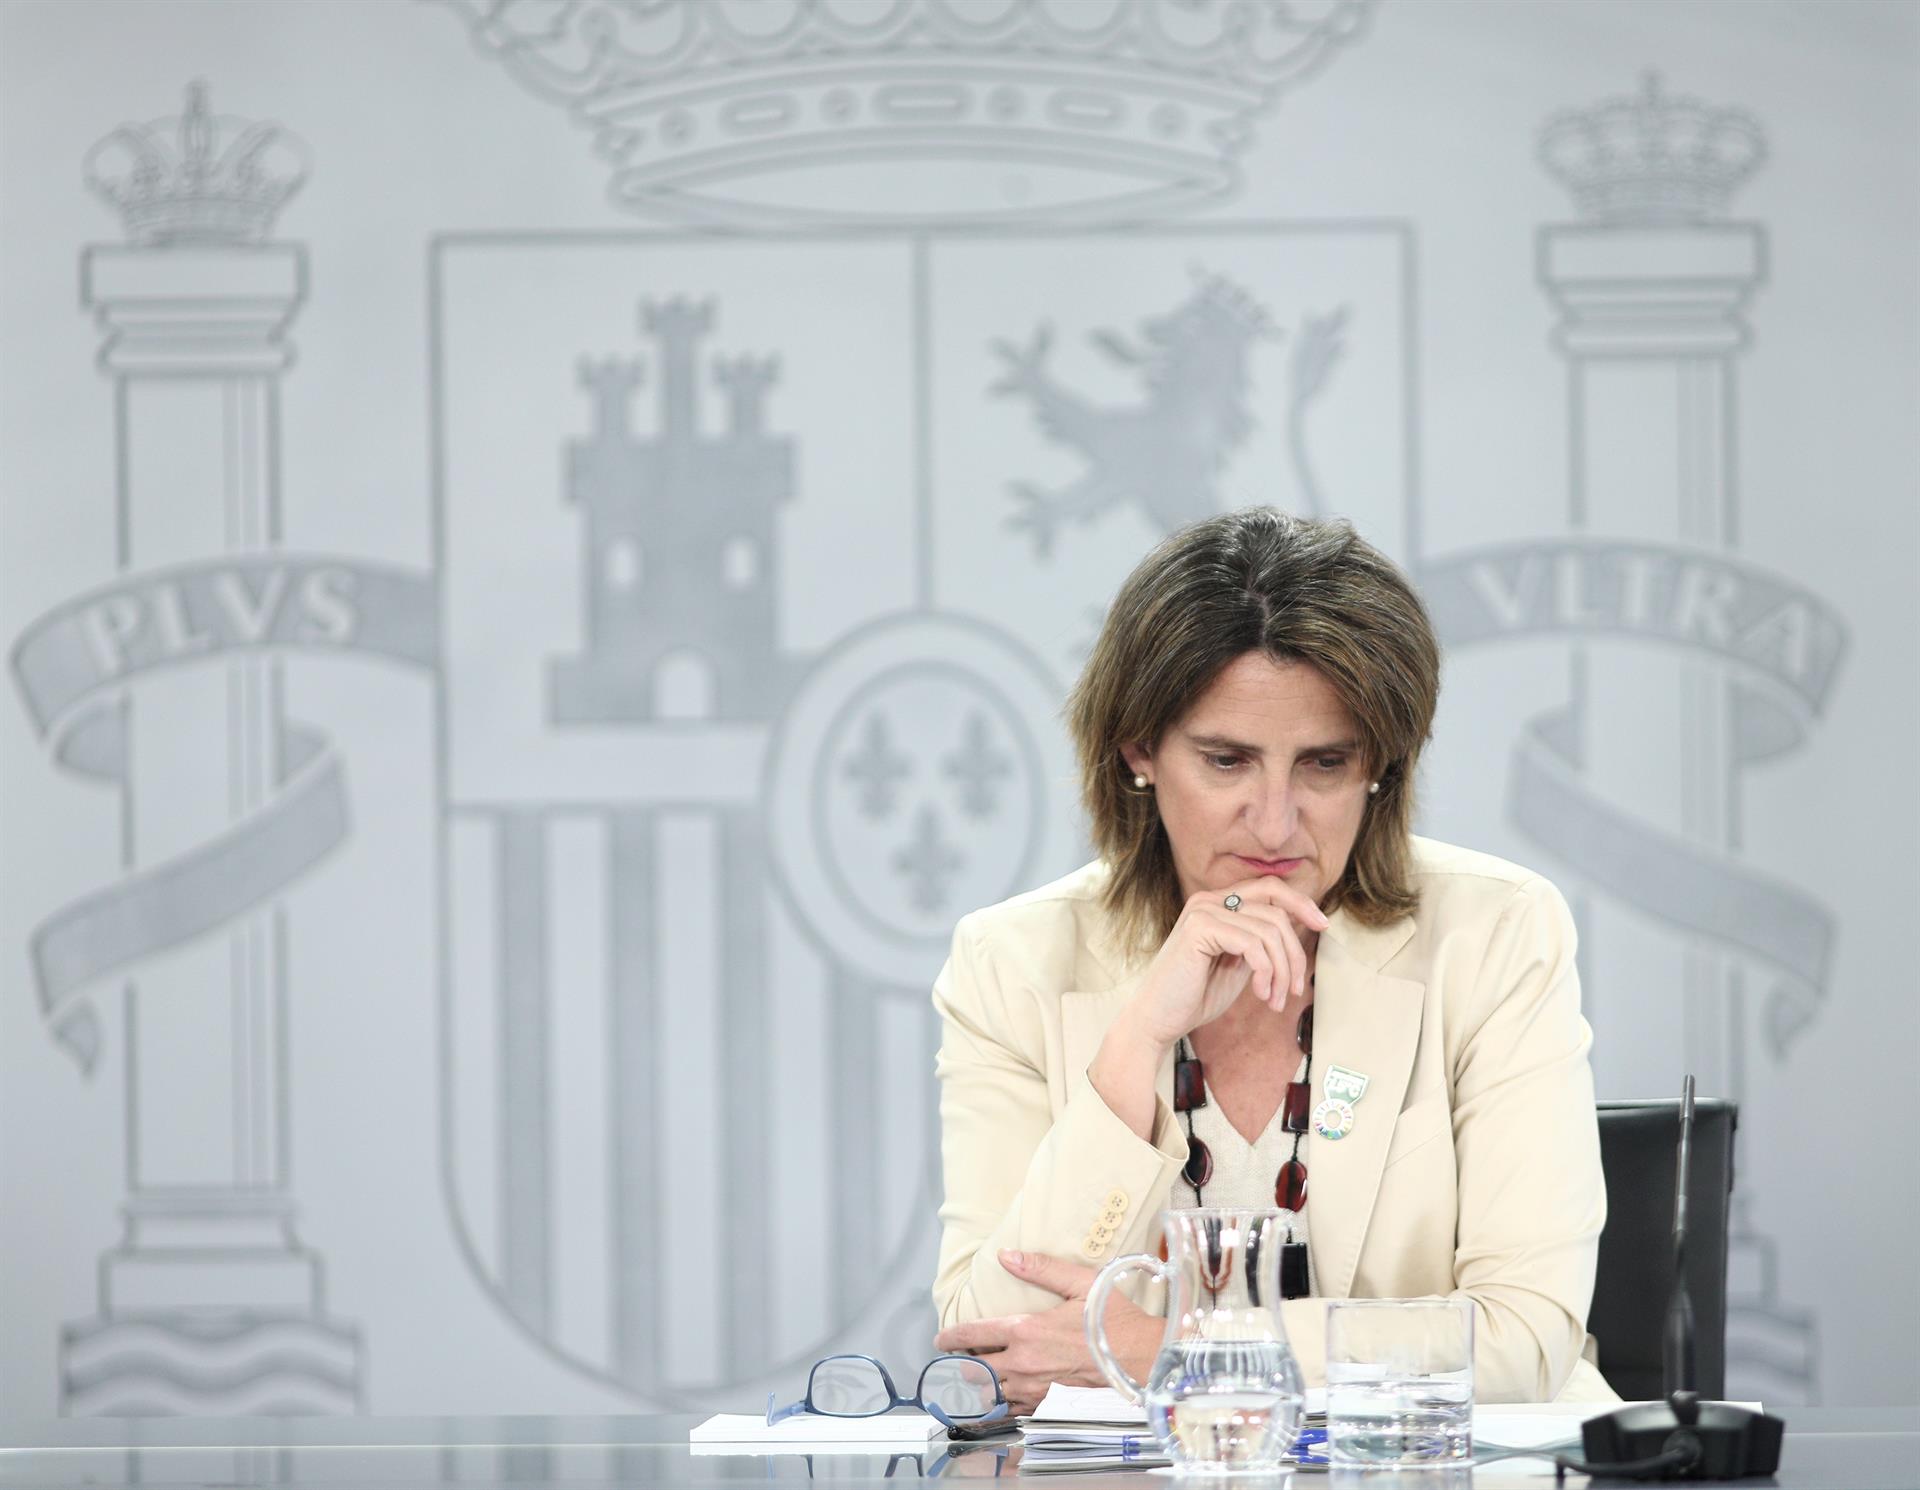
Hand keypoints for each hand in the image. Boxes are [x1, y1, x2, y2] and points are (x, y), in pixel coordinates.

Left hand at [933, 1250, 1160, 1415]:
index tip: (941, 1339)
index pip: (975, 1333)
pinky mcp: (1047, 1403)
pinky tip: (994, 1400)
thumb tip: (1006, 1255)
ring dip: (974, 1387)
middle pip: (975, 1369)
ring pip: (989, 1393)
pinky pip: (1011, 1409)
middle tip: (949, 1361)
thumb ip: (1041, 1268)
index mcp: (1027, 1331)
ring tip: (964, 1381)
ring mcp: (1034, 1388)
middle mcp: (1024, 1363)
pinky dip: (996, 1406)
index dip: (952, 1336)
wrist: (1141, 1359)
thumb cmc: (1113, 1320)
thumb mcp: (1080, 1283)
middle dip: (958, 1365)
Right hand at [1121, 877, 1329, 1051]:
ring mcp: (1203, 911)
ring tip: (1273, 1000)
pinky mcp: (1199, 929)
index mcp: (1217, 903)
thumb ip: (1260, 942)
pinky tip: (1259, 995)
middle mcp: (1209, 900)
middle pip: (1276, 908)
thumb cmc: (1195, 996)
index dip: (1301, 903)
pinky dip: (1265, 973)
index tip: (1323, 925)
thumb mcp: (1239, 964)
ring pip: (1269, 930)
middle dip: (1294, 951)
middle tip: (1294, 988)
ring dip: (1281, 971)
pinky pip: (1253, 944)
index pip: (1270, 888)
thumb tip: (1298, 924)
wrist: (1157, 1020)